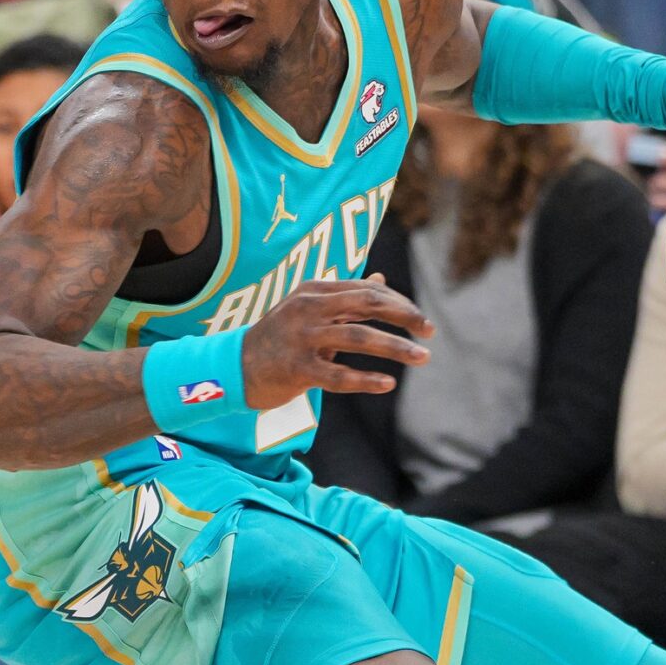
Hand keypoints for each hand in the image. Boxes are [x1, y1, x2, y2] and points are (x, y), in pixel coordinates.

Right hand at [239, 274, 434, 411]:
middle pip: (367, 305)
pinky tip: (388, 383)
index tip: (421, 320)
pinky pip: (337, 375)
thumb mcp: (309, 310)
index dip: (399, 303)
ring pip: (358, 337)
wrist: (234, 367)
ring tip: (422, 357)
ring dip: (395, 348)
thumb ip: (345, 298)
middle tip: (430, 331)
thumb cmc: (279, 339)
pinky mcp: (295, 368)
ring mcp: (301, 338)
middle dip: (404, 317)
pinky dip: (365, 379)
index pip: (367, 290)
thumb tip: (381, 280)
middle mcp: (308, 308)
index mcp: (314, 290)